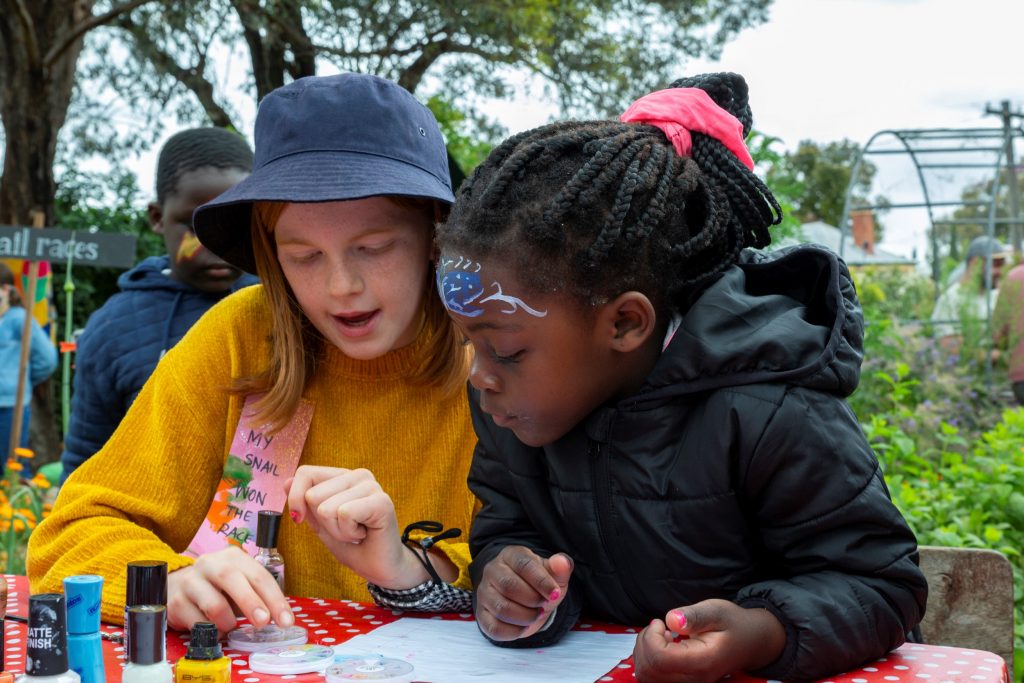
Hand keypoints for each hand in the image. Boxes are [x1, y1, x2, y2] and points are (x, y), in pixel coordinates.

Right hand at [167, 545, 293, 632]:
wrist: (176, 586)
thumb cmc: (217, 587)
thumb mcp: (240, 585)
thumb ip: (258, 597)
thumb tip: (280, 619)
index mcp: (233, 557)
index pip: (259, 575)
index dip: (275, 599)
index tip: (286, 620)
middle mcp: (210, 564)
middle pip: (232, 579)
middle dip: (251, 602)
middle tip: (263, 622)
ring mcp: (191, 581)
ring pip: (214, 604)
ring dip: (228, 622)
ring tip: (231, 627)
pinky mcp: (175, 601)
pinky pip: (197, 623)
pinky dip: (210, 631)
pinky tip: (212, 629)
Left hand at [286, 466, 431, 588]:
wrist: (381, 569)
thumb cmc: (354, 546)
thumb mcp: (321, 525)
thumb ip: (306, 504)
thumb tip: (286, 482)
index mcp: (344, 477)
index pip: (306, 473)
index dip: (295, 498)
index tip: (301, 519)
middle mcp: (359, 475)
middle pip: (312, 495)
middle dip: (323, 522)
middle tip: (346, 530)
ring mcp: (372, 486)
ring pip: (326, 508)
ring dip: (337, 531)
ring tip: (356, 533)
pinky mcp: (381, 501)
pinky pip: (344, 514)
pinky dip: (348, 532)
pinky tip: (364, 534)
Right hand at [474, 546, 572, 641]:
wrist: (527, 599)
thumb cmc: (539, 583)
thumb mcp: (554, 574)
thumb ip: (561, 567)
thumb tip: (562, 562)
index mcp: (510, 555)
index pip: (523, 564)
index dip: (541, 581)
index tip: (555, 594)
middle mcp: (492, 571)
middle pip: (509, 586)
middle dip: (533, 600)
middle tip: (544, 604)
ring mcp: (484, 593)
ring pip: (501, 609)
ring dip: (526, 617)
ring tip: (536, 614)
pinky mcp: (482, 615)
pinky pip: (494, 628)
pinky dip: (514, 632)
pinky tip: (524, 626)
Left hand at [632, 599, 785, 682]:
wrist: (751, 643)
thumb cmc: (733, 624)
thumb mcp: (717, 611)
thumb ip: (694, 616)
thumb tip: (671, 619)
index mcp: (702, 662)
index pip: (660, 659)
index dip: (651, 638)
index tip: (660, 623)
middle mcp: (693, 679)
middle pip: (649, 671)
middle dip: (645, 644)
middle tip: (659, 627)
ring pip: (647, 676)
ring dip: (644, 652)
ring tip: (660, 635)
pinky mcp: (682, 682)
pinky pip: (653, 678)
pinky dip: (648, 661)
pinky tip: (662, 646)